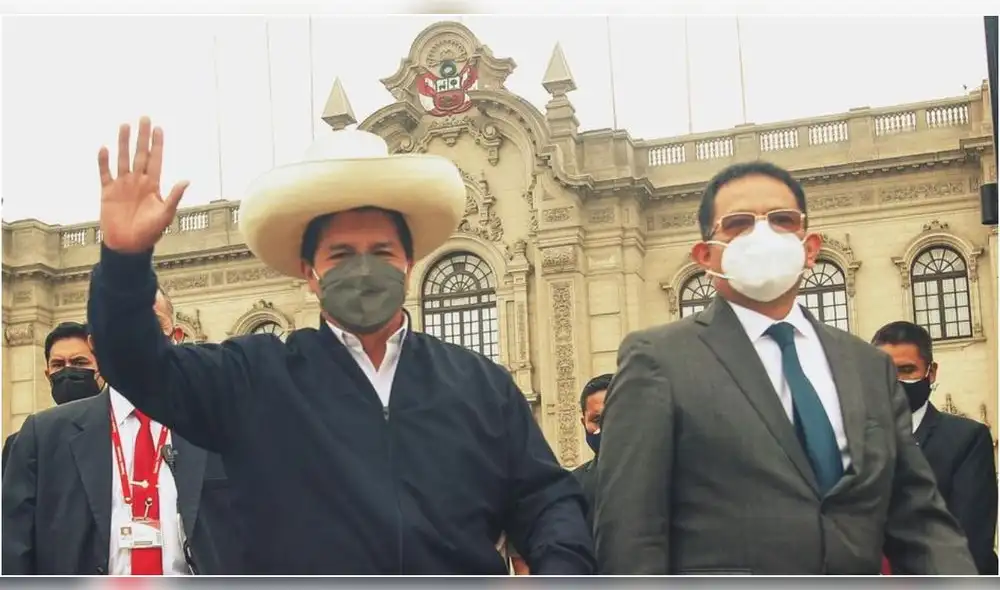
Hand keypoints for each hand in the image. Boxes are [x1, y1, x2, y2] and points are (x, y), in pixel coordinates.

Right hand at [97, 117, 189, 253]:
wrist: (129, 245)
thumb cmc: (150, 232)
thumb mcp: (165, 214)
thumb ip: (174, 197)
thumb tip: (186, 180)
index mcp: (153, 185)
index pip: (156, 159)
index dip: (157, 144)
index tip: (159, 128)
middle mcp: (138, 181)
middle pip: (140, 154)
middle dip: (142, 137)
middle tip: (144, 118)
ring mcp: (122, 185)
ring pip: (123, 159)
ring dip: (123, 143)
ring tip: (125, 126)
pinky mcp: (108, 192)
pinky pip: (105, 173)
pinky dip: (103, 162)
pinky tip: (105, 148)